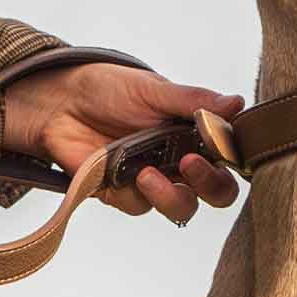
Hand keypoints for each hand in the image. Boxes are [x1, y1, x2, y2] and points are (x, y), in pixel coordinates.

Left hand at [3, 63, 243, 223]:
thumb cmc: (109, 90)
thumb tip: (237, 103)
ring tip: (147, 174)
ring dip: (169, 196)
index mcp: (195, 134)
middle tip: (190, 165)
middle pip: (215, 193)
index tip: (220, 147)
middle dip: (210, 185)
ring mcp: (153, 181)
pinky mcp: (122, 194)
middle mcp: (180, 162)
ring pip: (179, 207)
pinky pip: (137, 207)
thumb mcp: (153, 89)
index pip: (230, 158)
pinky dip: (131, 194)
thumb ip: (193, 101)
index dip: (233, 161)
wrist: (60, 103)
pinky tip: (119, 173)